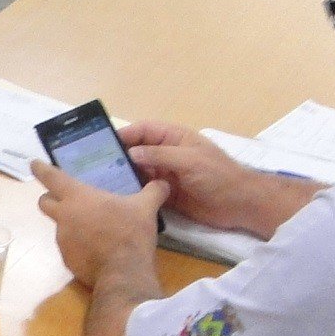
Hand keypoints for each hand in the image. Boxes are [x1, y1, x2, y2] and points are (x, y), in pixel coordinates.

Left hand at [32, 160, 167, 289]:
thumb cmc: (130, 233)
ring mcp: (63, 240)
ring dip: (70, 224)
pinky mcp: (67, 260)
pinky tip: (96, 249)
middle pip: (44, 202)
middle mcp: (64, 216)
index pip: (51, 177)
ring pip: (58, 226)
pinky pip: (69, 247)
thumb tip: (163, 183)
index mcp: (78, 197)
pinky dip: (79, 245)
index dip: (41, 168)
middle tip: (66, 199)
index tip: (34, 164)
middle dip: (50, 198)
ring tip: (93, 228)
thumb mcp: (146, 208)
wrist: (123, 273)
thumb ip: (153, 191)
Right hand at [119, 120, 318, 240]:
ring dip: (122, 175)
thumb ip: (160, 156)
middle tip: (95, 166)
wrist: (240, 204)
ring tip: (100, 183)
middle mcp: (167, 154)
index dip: (125, 134)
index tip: (103, 144)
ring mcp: (166, 174)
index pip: (144, 131)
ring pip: (138, 171)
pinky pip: (144, 190)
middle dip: (118, 156)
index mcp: (174, 138)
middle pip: (137, 151)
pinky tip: (117, 198)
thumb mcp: (189, 160)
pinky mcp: (165, 194)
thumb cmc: (218, 176)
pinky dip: (132, 192)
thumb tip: (131, 154)